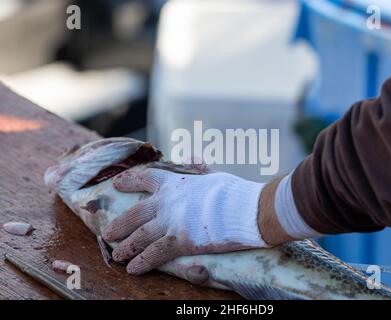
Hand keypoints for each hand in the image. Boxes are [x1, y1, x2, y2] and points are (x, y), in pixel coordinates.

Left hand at [102, 168, 268, 274]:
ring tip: (116, 254)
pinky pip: (155, 253)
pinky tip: (132, 269)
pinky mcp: (180, 241)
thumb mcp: (213, 174)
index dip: (129, 181)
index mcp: (175, 183)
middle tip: (107, 232)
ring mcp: (172, 222)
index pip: (145, 178)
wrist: (246, 208)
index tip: (117, 184)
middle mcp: (167, 202)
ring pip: (140, 236)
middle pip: (135, 213)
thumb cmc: (233, 191)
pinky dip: (142, 262)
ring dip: (126, 246)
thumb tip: (192, 156)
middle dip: (120, 224)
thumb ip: (199, 167)